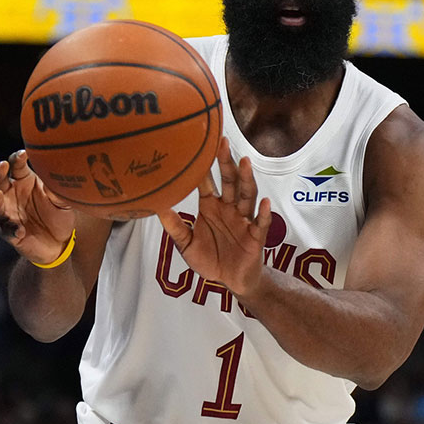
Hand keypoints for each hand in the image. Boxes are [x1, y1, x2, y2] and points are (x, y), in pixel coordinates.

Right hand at [0, 149, 77, 266]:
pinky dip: (12, 230)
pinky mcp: (9, 233)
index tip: (23, 154)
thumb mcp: (62, 201)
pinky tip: (20, 230)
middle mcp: (11, 194)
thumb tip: (56, 176)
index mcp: (24, 180)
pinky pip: (7, 230)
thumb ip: (57, 190)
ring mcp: (7, 213)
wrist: (59, 243)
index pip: (16, 165)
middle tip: (3, 166)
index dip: (16, 159)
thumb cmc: (58, 215)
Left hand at [158, 138, 271, 295]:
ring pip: (246, 195)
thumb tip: (158, 208)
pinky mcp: (256, 235)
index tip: (198, 146)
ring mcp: (244, 220)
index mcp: (211, 207)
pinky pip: (261, 222)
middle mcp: (229, 208)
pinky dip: (264, 213)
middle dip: (226, 162)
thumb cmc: (211, 259)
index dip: (203, 166)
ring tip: (245, 163)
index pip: (206, 182)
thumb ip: (175, 228)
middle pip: (229, 181)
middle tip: (223, 142)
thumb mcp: (187, 245)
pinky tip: (265, 203)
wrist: (231, 280)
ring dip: (246, 179)